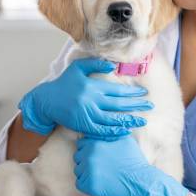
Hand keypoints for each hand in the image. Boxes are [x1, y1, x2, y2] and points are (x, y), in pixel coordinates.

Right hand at [18, 58, 152, 137]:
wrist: (45, 101)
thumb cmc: (63, 83)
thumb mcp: (77, 68)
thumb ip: (95, 64)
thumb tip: (112, 65)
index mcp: (93, 86)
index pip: (117, 90)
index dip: (132, 92)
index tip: (144, 93)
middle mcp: (92, 101)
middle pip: (119, 105)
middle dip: (136, 105)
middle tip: (150, 106)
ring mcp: (88, 115)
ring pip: (113, 119)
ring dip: (129, 120)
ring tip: (142, 120)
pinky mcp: (83, 126)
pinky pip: (102, 130)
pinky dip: (114, 131)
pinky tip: (125, 130)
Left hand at [74, 136, 188, 195]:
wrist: (140, 181)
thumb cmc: (134, 160)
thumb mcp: (124, 139)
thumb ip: (111, 132)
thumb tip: (107, 124)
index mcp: (95, 142)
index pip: (82, 144)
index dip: (89, 149)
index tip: (99, 155)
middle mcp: (88, 154)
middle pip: (78, 156)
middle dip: (86, 160)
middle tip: (101, 166)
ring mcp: (87, 170)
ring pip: (78, 170)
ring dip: (86, 173)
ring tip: (103, 174)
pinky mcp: (88, 185)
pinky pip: (80, 183)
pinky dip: (88, 184)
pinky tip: (101, 183)